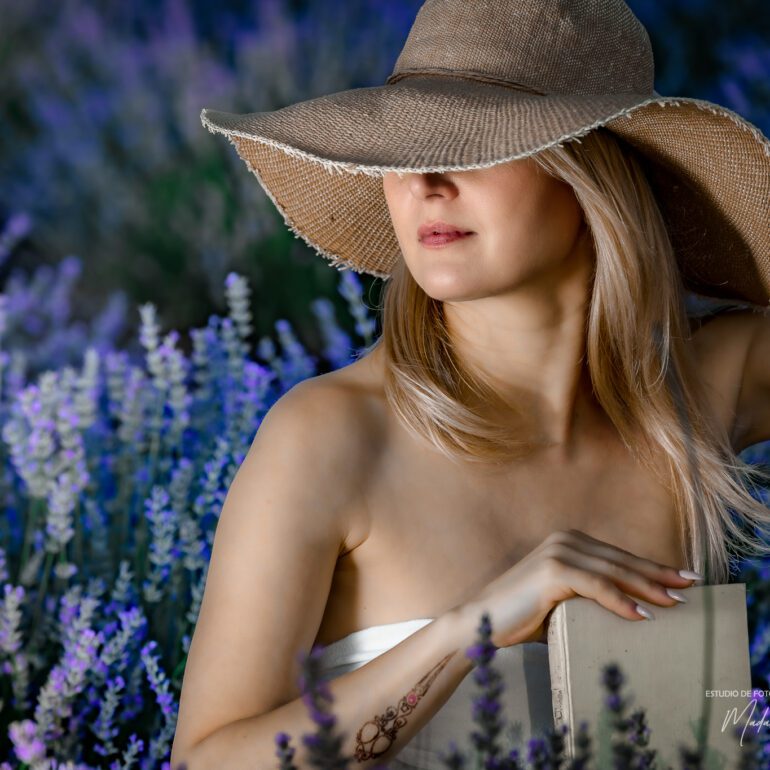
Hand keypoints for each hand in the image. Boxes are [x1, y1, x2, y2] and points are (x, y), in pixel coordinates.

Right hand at [461, 529, 698, 647]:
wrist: (480, 621)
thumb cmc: (520, 617)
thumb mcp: (561, 602)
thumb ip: (587, 599)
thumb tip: (627, 615)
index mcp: (567, 543)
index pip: (618, 557)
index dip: (651, 568)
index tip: (681, 579)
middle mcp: (565, 541)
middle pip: (621, 561)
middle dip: (659, 575)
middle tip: (689, 586)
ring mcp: (558, 553)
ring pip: (614, 572)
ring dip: (647, 588)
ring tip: (674, 604)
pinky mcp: (553, 571)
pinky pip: (596, 586)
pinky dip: (621, 601)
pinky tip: (641, 615)